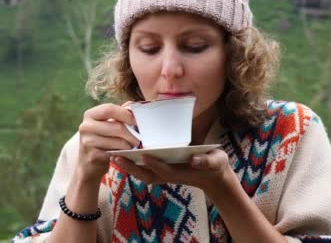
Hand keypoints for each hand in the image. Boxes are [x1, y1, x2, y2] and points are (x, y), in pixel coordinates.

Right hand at [77, 103, 139, 181]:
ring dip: (130, 144)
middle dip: (132, 133)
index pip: (109, 109)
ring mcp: (88, 142)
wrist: (87, 163)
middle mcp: (86, 126)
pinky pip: (115, 153)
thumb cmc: (102, 139)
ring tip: (135, 145)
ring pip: (118, 141)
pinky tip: (127, 153)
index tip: (137, 120)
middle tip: (141, 137)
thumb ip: (119, 113)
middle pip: (116, 126)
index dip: (126, 114)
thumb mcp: (107, 124)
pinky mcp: (93, 156)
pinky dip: (124, 153)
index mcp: (90, 114)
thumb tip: (135, 106)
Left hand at [111, 148, 231, 192]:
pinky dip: (132, 164)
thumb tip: (196, 160)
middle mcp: (169, 174)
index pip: (164, 169)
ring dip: (128, 166)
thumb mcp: (216, 161)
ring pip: (143, 173)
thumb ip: (207, 161)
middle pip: (147, 174)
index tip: (143, 155)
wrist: (212, 176)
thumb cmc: (214, 166)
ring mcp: (164, 174)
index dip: (154, 163)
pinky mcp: (162, 171)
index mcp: (181, 172)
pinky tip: (122, 155)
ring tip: (113, 156)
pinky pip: (144, 169)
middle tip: (116, 157)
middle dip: (132, 167)